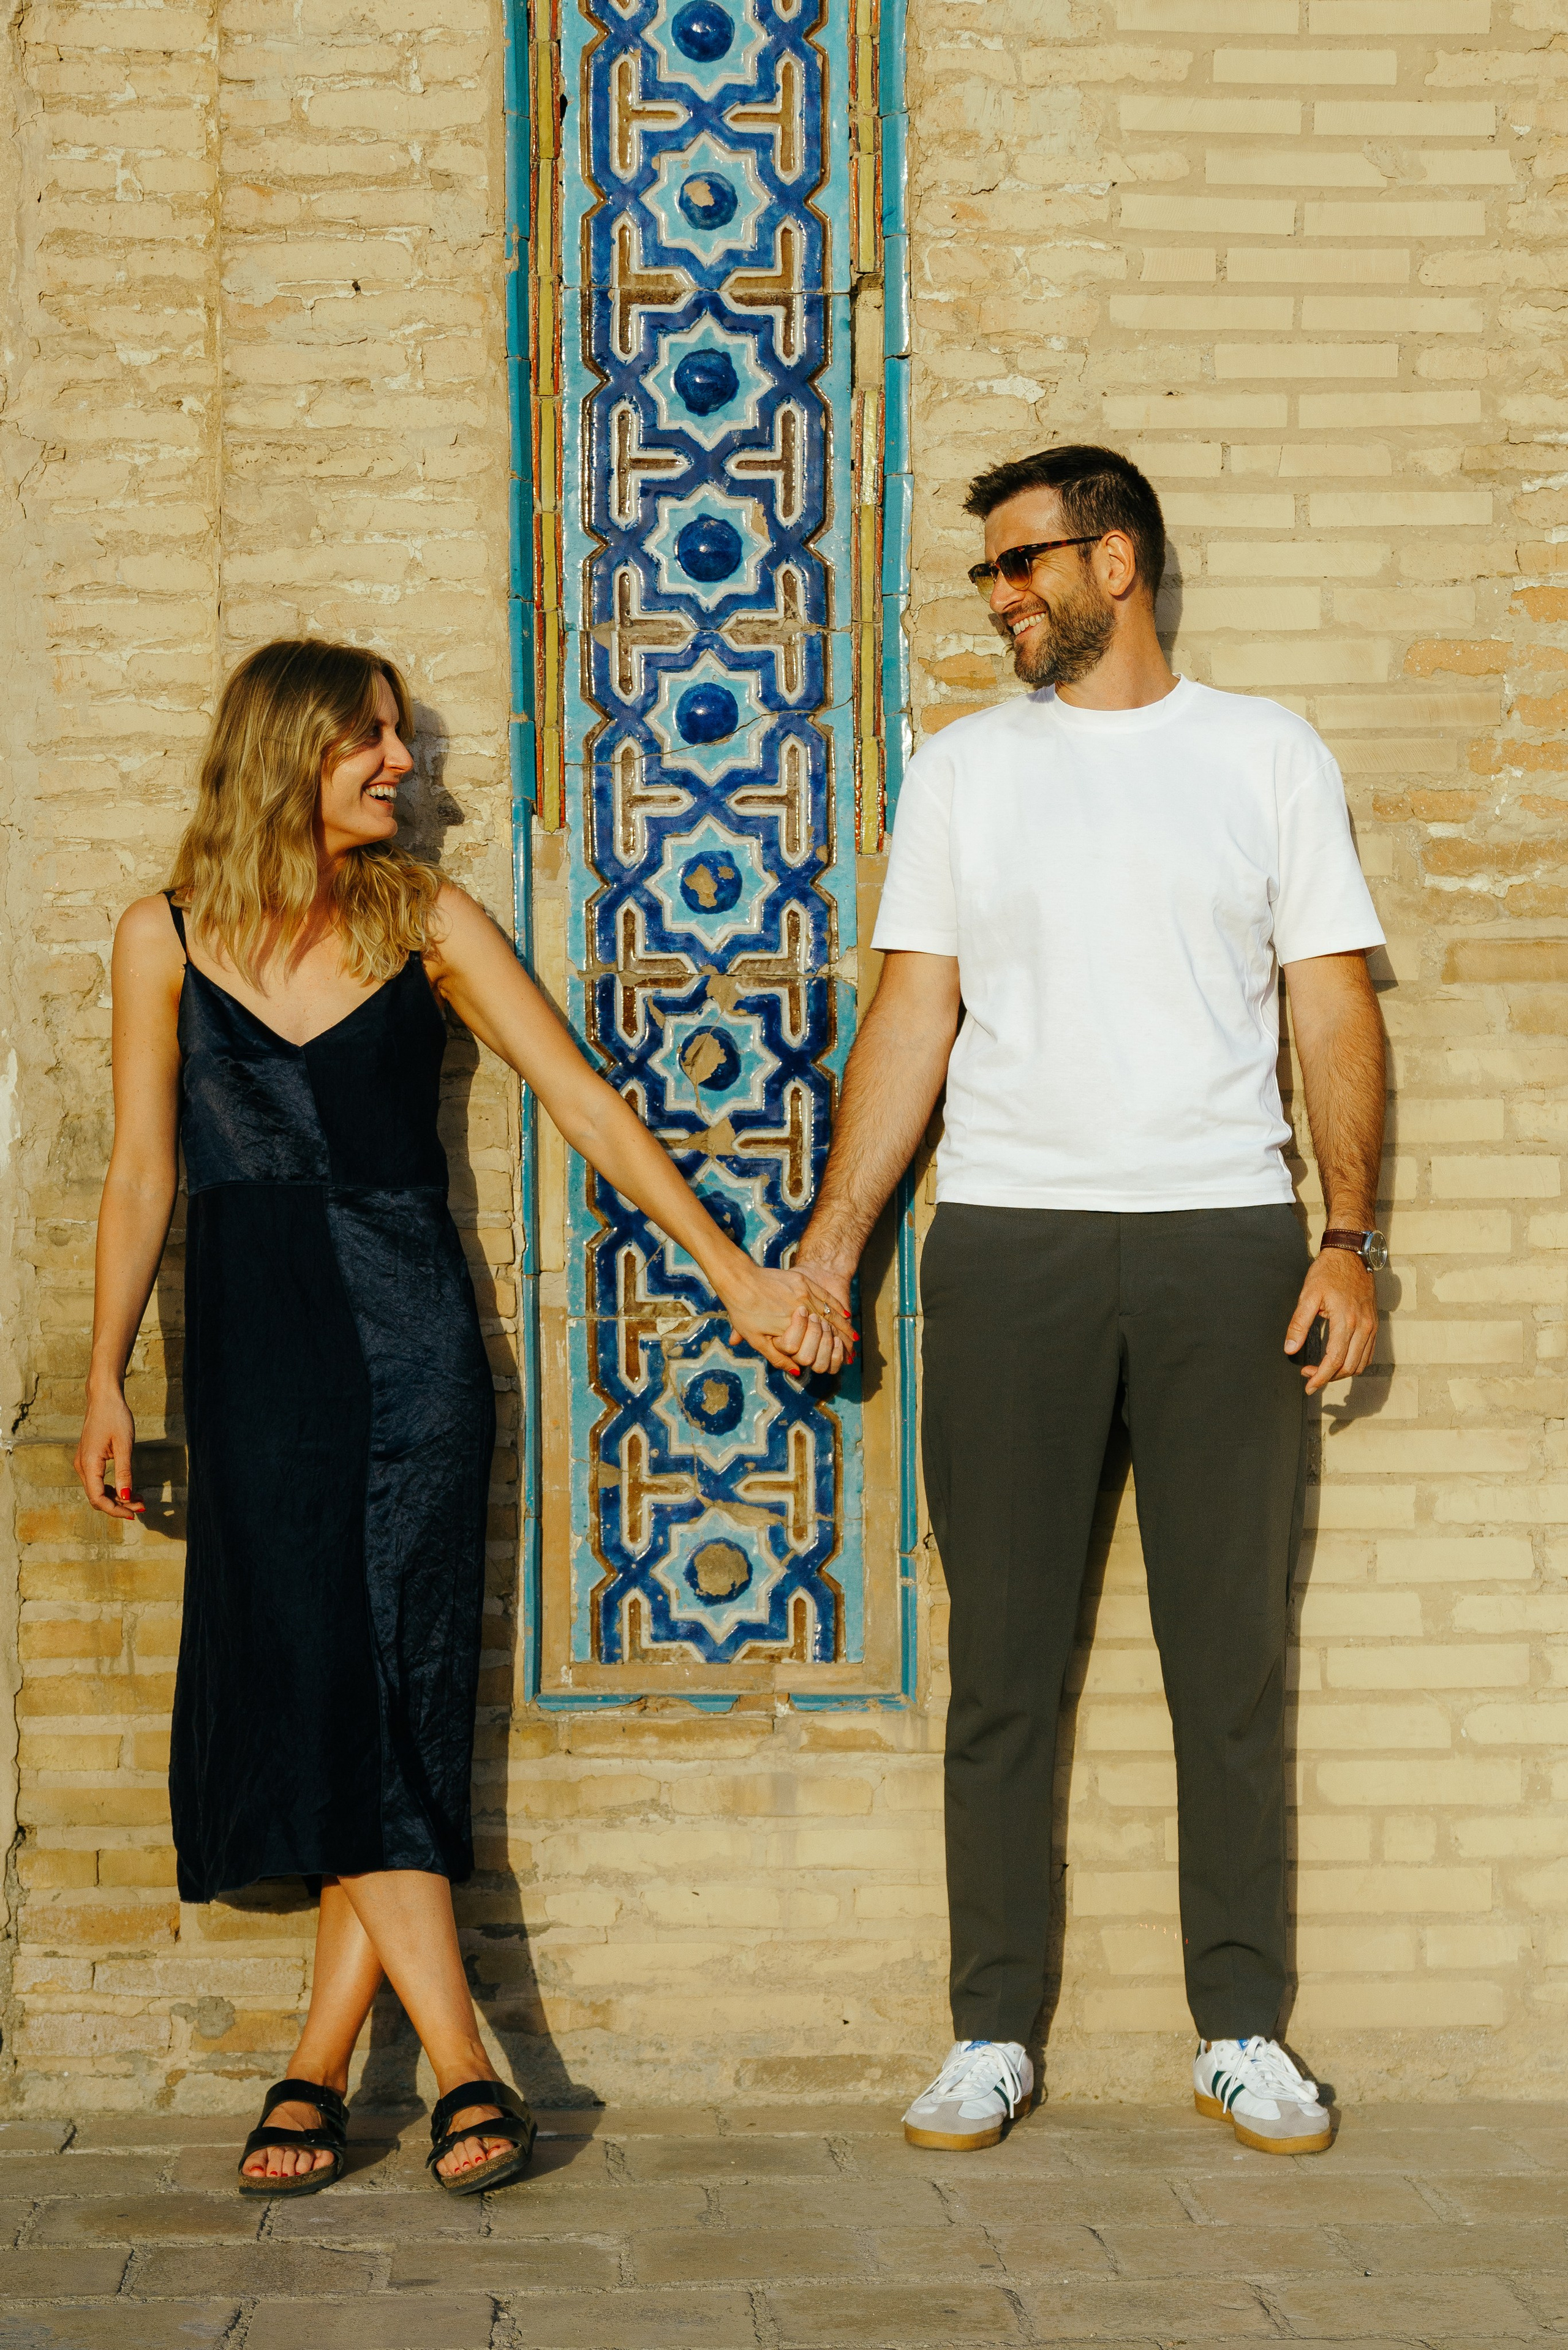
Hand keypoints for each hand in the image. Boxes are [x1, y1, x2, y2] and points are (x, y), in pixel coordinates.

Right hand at [74, 1383, 145, 1519]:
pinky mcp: (89, 1460)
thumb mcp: (124, 1445)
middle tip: (142, 1507)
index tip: (134, 1514)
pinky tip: (128, 1490)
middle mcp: (82, 1466)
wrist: (104, 1398)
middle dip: (118, 1506)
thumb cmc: (115, 1417)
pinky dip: (112, 1489)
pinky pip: (97, 1482)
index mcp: (89, 1463)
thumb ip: (124, 1472)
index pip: (97, 1498)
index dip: (115, 1510)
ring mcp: (84, 1463)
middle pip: (97, 1497)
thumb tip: (126, 1497)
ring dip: (116, 1499)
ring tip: (139, 1500)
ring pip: (97, 1491)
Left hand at [713, 1260, 857, 1379]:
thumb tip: (797, 1371)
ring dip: (843, 1325)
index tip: (841, 1359)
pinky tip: (845, 1313)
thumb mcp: (756, 1339)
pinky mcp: (802, 1281)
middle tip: (854, 1349)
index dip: (830, 1351)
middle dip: (842, 1339)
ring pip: (829, 1311)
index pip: (816, 1341)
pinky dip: (836, 1306)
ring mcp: (802, 1293)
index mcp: (789, 1326)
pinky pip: (824, 1295)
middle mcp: (800, 1309)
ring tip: (853, 1335)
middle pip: (827, 1327)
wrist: (739, 1279)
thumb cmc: (743, 1311)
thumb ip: (777, 1357)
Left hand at [1284, 1246, 1377, 1394]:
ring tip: (1321, 1370)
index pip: (1334, 1360)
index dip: (1320, 1377)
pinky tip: (1338, 1360)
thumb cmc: (1328, 1272)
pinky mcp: (1374, 1323)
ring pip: (1361, 1363)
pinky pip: (1368, 1353)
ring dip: (1341, 1372)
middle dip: (1328, 1376)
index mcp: (1346, 1321)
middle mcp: (1363, 1326)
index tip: (1308, 1386)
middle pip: (1349, 1367)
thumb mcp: (1308, 1295)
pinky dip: (1354, 1363)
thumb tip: (1290, 1349)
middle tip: (1308, 1374)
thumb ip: (1298, 1323)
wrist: (1351, 1254)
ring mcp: (1371, 1326)